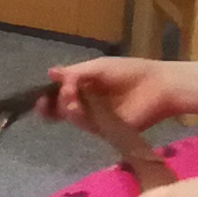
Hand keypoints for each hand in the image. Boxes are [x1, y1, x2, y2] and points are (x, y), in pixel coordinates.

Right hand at [43, 55, 197, 139]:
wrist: (157, 86)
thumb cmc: (130, 72)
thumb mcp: (98, 67)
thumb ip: (74, 73)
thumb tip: (50, 74)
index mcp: (84, 86)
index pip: (60, 94)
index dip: (47, 96)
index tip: (40, 95)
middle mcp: (87, 103)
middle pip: (60, 108)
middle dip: (53, 103)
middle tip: (62, 94)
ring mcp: (96, 117)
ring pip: (70, 117)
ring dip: (65, 108)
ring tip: (71, 99)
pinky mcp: (105, 129)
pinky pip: (86, 125)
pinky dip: (77, 116)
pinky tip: (76, 107)